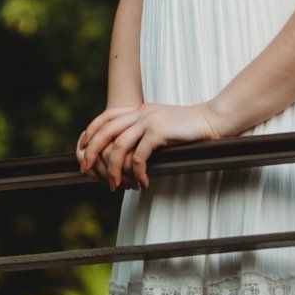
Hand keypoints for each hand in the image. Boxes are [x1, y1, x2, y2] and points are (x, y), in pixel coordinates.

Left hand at [74, 99, 223, 189]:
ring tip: (116, 185)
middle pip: (104, 132)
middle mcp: (140, 112)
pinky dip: (138, 173)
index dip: (89, 133)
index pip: (104, 118)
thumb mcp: (160, 124)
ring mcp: (148, 120)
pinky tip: (144, 183)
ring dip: (115, 170)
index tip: (83, 151)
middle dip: (92, 153)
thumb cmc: (187, 128)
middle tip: (87, 171)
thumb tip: (124, 152)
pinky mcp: (159, 132)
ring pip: (118, 147)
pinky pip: (139, 156)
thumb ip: (142, 131)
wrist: (211, 119)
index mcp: (137, 109)